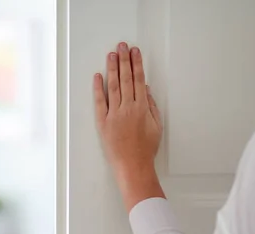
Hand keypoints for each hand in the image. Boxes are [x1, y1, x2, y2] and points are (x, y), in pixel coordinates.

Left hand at [93, 42, 164, 210]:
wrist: (133, 166)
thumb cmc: (146, 149)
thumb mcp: (156, 126)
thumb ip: (152, 106)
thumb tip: (146, 89)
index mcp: (142, 107)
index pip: (139, 80)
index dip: (137, 64)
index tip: (135, 52)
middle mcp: (128, 108)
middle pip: (126, 79)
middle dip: (124, 60)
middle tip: (122, 46)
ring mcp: (114, 115)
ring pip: (113, 86)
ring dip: (112, 69)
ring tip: (111, 54)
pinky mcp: (103, 123)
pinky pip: (100, 102)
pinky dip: (98, 88)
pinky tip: (98, 76)